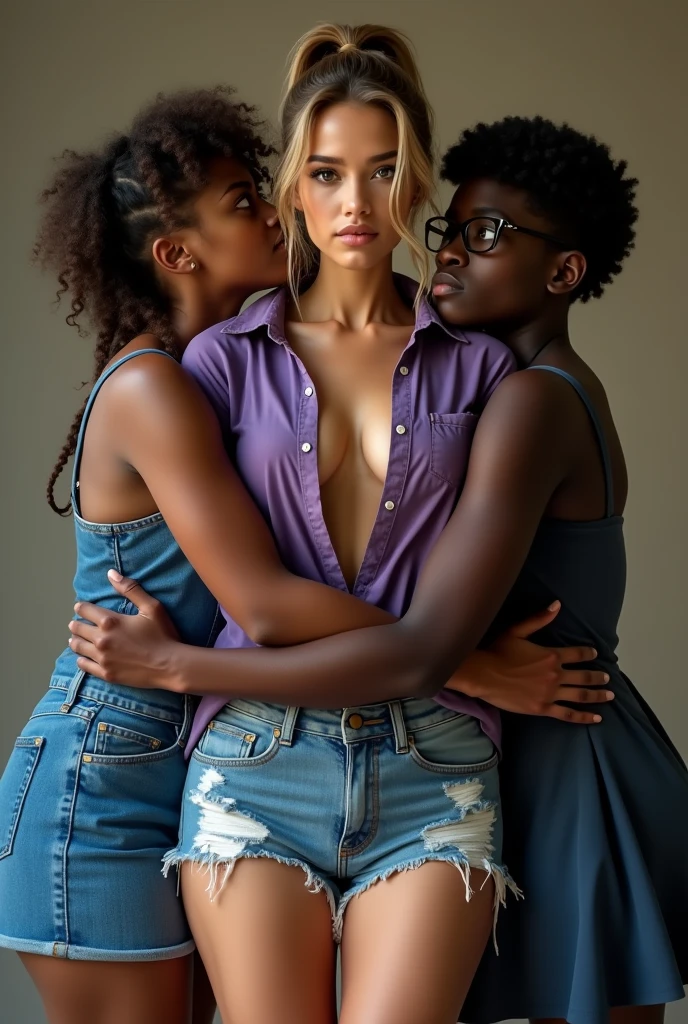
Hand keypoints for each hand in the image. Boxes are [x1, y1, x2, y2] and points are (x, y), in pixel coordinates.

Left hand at [68, 570, 180, 688]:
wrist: (170, 665)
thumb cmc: (163, 635)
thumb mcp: (152, 607)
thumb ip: (130, 589)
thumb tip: (111, 573)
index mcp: (110, 621)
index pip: (85, 610)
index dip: (81, 607)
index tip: (80, 607)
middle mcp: (101, 639)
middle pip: (78, 629)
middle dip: (76, 624)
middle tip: (75, 624)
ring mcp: (102, 658)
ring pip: (78, 647)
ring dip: (75, 640)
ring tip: (75, 639)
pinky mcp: (106, 674)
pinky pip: (84, 665)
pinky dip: (81, 659)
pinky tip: (82, 657)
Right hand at [446, 602, 612, 723]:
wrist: (483, 675)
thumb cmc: (497, 651)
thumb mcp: (517, 631)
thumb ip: (539, 619)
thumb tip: (557, 605)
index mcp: (551, 655)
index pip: (577, 654)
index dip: (588, 654)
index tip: (595, 655)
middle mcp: (555, 675)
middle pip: (584, 676)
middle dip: (598, 677)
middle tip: (607, 678)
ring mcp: (550, 693)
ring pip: (581, 695)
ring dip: (597, 695)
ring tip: (609, 695)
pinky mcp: (543, 708)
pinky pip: (568, 714)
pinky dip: (584, 716)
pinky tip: (597, 717)